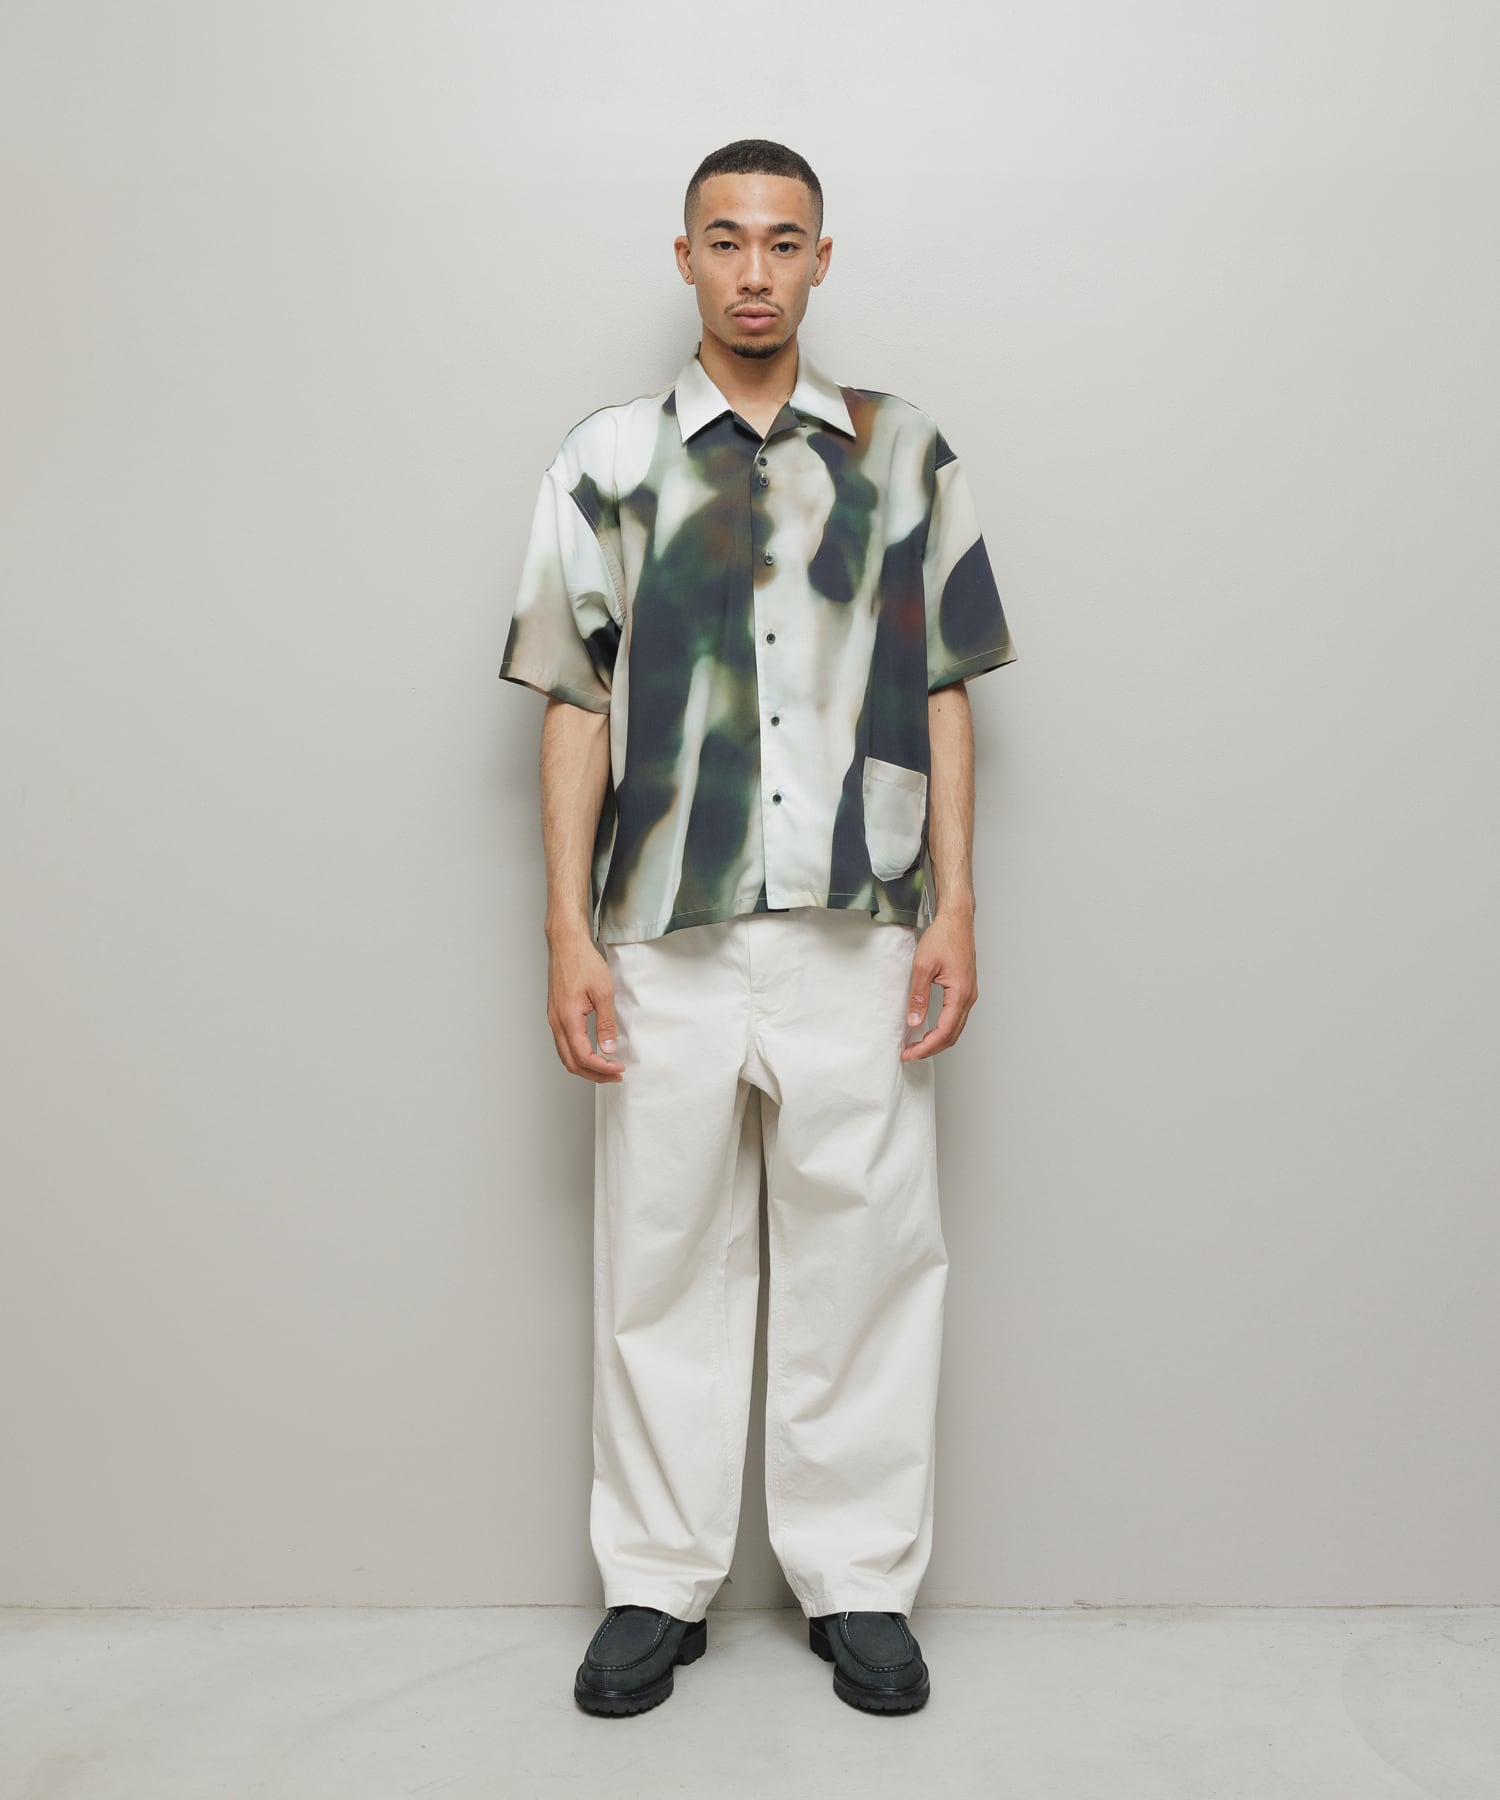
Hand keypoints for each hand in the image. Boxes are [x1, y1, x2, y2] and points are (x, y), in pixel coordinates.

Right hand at [547, 933, 624, 1082]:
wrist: (566, 944)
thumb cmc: (583, 962)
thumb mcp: (603, 993)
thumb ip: (605, 1024)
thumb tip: (608, 1048)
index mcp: (567, 1019)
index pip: (583, 1056)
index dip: (602, 1068)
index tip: (618, 1068)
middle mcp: (556, 1022)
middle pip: (571, 1062)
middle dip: (594, 1074)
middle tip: (614, 1075)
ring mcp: (553, 1018)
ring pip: (565, 1055)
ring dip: (585, 1066)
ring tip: (606, 1068)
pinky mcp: (555, 1014)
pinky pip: (563, 1043)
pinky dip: (578, 1054)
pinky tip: (592, 1051)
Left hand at [900, 910, 977, 1060]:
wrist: (956, 920)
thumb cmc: (943, 937)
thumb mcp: (923, 966)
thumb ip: (919, 996)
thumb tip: (915, 1021)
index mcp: (960, 994)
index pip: (944, 1031)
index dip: (926, 1047)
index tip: (909, 1053)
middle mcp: (969, 997)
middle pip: (953, 1035)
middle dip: (931, 1048)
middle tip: (910, 1053)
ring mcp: (969, 994)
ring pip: (956, 1028)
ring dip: (937, 1040)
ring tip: (917, 1045)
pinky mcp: (965, 990)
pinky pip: (956, 1017)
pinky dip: (943, 1028)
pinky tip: (929, 1028)